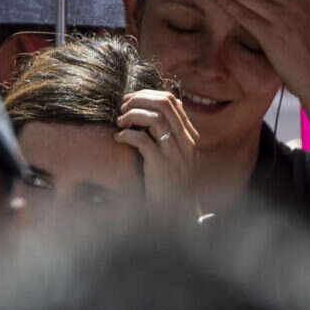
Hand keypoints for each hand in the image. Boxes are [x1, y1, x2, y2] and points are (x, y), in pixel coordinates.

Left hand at [117, 87, 199, 219]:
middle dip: (138, 100)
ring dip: (132, 115)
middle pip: (163, 104)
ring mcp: (175, 154)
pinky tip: (119, 138)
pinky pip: (143, 140)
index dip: (147, 95)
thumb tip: (161, 108)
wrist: (176, 213)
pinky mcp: (161, 166)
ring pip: (154, 119)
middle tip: (122, 108)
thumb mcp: (177, 156)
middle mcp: (186, 142)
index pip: (171, 101)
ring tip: (120, 122)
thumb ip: (172, 134)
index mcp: (190, 136)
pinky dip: (127, 135)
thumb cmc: (171, 184)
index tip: (130, 101)